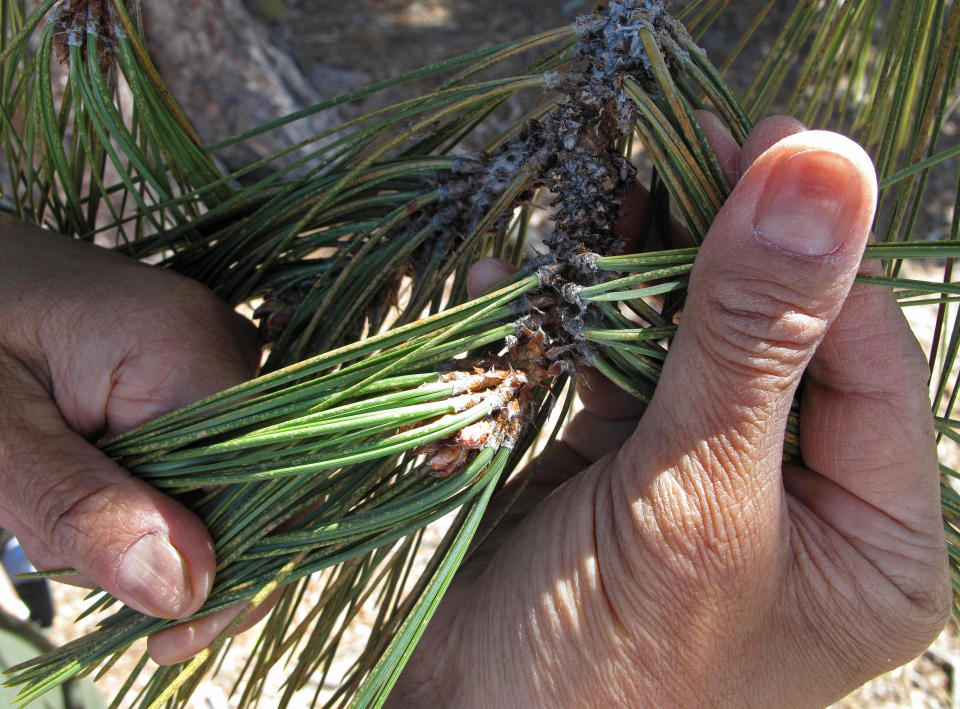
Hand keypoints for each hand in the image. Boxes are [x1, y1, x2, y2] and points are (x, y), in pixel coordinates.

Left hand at [0, 217, 257, 646]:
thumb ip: (80, 505)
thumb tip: (187, 589)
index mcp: (187, 348)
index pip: (257, 484)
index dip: (229, 570)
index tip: (164, 636)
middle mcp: (224, 347)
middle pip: (250, 486)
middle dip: (177, 550)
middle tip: (69, 561)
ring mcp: (212, 356)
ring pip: (224, 478)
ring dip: (153, 523)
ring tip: (55, 515)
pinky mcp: (191, 371)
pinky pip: (201, 454)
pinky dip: (148, 494)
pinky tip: (90, 496)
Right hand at [388, 117, 950, 706]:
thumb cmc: (608, 664)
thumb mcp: (695, 498)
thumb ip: (752, 339)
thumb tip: (823, 168)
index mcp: (873, 532)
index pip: (868, 352)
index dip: (817, 248)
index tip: (765, 143)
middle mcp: (797, 496)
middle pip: (777, 334)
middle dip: (721, 247)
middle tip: (680, 146)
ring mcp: (702, 474)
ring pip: (689, 340)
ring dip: (638, 273)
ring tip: (605, 194)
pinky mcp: (619, 465)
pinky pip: (613, 371)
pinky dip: (572, 324)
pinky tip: (533, 279)